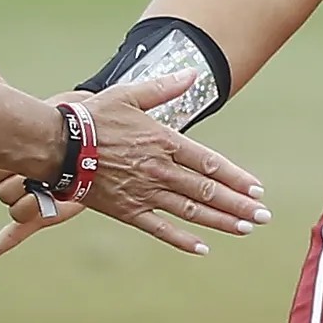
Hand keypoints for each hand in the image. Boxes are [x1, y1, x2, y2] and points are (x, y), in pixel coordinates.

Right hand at [0, 64, 269, 263]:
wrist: (58, 145)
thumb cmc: (94, 116)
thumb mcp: (130, 94)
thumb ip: (164, 88)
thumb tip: (193, 74)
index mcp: (164, 141)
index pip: (209, 163)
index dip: (235, 177)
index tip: (257, 188)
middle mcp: (160, 170)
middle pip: (207, 191)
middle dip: (239, 204)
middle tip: (263, 216)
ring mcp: (145, 192)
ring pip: (190, 212)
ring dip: (221, 221)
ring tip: (246, 229)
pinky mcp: (127, 210)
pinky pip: (160, 229)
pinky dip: (182, 240)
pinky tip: (203, 248)